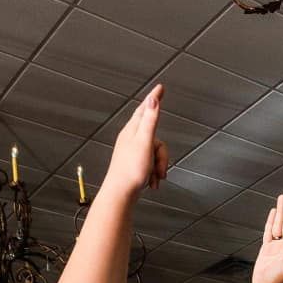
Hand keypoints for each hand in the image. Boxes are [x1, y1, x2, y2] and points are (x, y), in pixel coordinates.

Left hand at [103, 83, 168, 200]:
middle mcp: (131, 139)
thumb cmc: (130, 171)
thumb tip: (152, 100)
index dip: (154, 98)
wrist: (121, 194)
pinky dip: (155, 173)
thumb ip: (150, 120)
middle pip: (156, 137)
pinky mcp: (135, 163)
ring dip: (159, 165)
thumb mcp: (144, 142)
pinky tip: (151, 181)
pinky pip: (151, 163)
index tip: (160, 88)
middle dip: (162, 154)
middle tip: (160, 165)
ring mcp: (133, 151)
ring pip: (155, 152)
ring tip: (155, 175)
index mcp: (133, 131)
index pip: (145, 108)